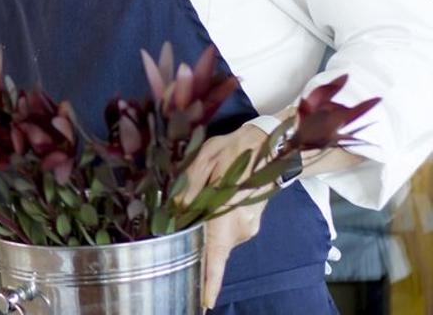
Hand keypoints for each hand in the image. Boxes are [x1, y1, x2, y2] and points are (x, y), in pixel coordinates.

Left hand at [178, 123, 273, 309]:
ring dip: (204, 227)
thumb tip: (176, 210)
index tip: (205, 302)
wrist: (268, 146)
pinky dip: (214, 224)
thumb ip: (188, 189)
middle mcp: (241, 228)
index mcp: (228, 216)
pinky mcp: (248, 223)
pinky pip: (226, 230)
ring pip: (217, 237)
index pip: (217, 255)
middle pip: (212, 247)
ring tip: (199, 198)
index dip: (210, 281)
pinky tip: (209, 203)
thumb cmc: (234, 150)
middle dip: (194, 241)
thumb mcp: (204, 161)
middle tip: (180, 220)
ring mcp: (247, 227)